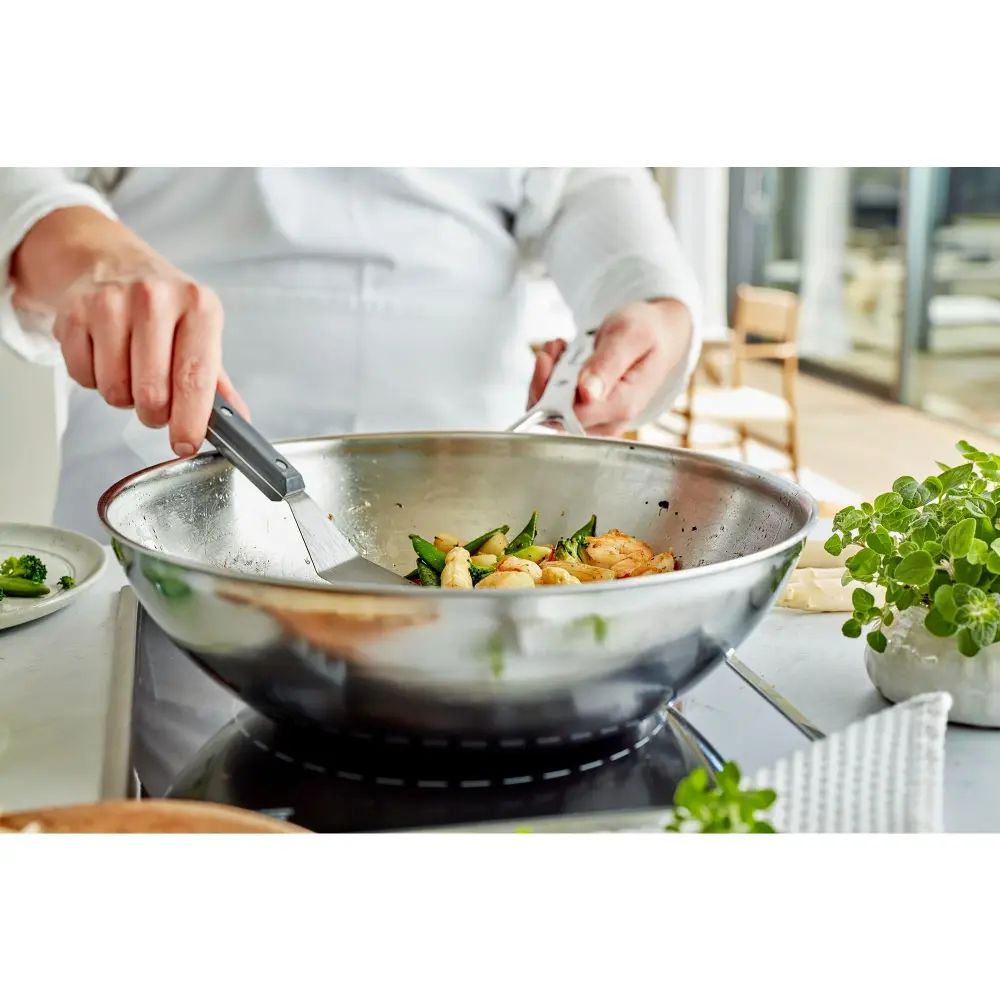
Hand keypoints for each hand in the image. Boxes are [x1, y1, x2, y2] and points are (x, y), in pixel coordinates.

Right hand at [12, 208, 247, 457]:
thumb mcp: (201, 333)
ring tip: (131, 370)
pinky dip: (94, 379)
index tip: (185, 442)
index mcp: (198, 306)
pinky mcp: (73, 313)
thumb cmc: (163, 306)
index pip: (195, 378)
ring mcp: (110, 303)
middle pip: (152, 393)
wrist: (111, 261)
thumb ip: (217, 382)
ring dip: (123, 396)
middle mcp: (155, 299)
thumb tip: (237, 420)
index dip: (190, 420)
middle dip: (154, 413)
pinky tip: (105, 356)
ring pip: (115, 390)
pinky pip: (83, 377)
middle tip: (156, 402)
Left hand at [527, 299, 692, 435]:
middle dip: (546, 381)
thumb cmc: (647, 334)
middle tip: (556, 347)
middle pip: (558, 419)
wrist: (657, 337)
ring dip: (546, 379)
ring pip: (552, 415)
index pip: (574, 414)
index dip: (552, 390)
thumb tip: (587, 393)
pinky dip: (549, 382)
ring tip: (559, 348)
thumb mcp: (631, 336)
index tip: (552, 357)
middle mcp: (610, 421)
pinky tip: (559, 359)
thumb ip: (608, 364)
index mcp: (624, 405)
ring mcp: (598, 422)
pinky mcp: (588, 417)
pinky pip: (555, 409)